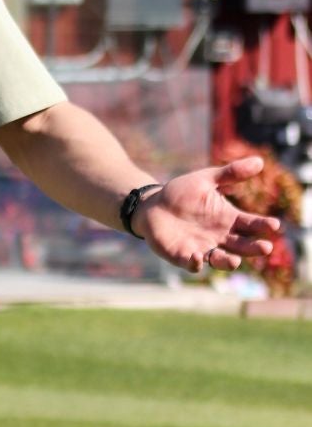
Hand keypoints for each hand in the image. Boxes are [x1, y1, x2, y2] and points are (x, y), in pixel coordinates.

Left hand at [133, 156, 281, 273]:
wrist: (152, 205)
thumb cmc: (182, 193)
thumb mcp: (206, 179)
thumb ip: (230, 173)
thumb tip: (260, 162)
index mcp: (229, 219)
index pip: (251, 224)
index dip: (263, 225)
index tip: (274, 225)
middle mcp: (220, 237)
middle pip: (242, 246)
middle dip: (254, 248)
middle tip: (266, 247)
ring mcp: (203, 248)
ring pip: (221, 260)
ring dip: (228, 262)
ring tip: (235, 261)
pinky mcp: (183, 256)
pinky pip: (193, 264)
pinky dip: (196, 263)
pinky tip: (198, 257)